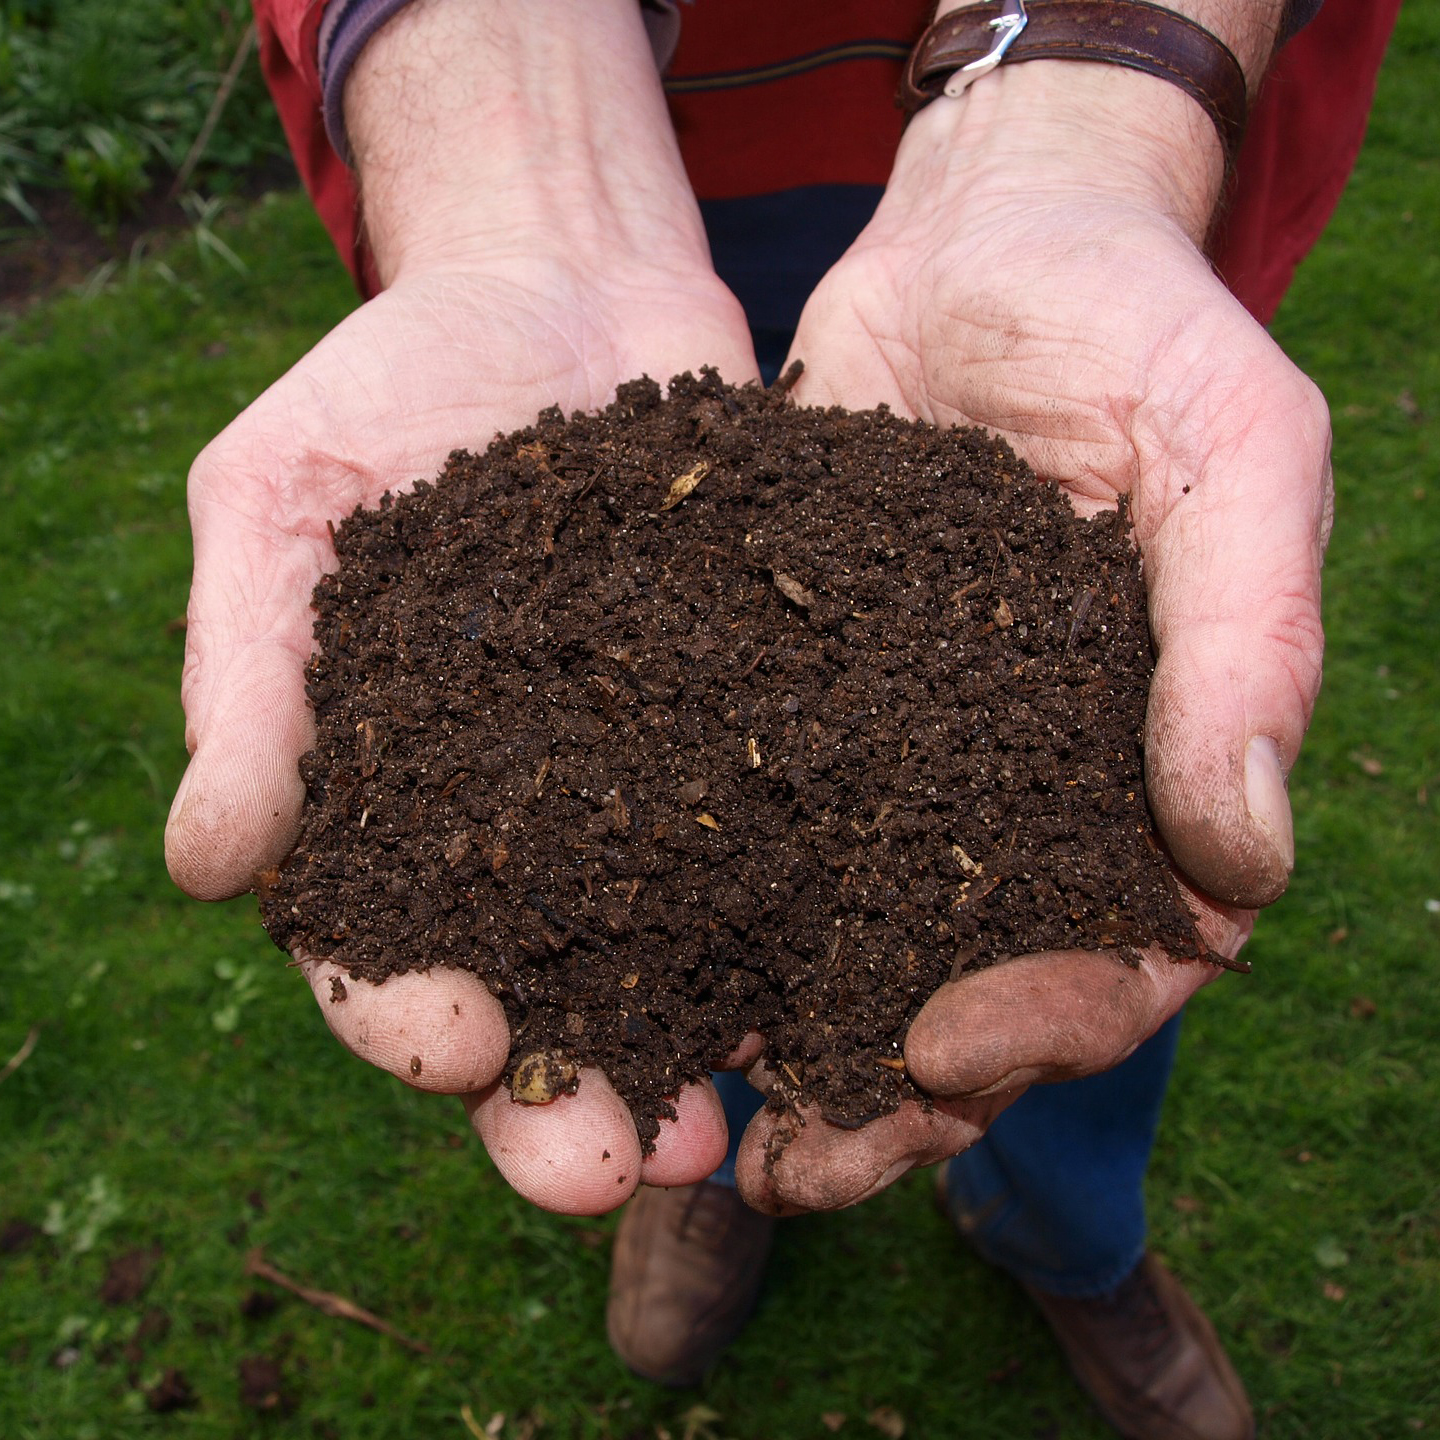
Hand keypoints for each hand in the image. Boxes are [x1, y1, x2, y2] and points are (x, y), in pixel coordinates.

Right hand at [165, 0, 760, 1213]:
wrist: (560, 282)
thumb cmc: (390, 388)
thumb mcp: (280, 502)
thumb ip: (247, 677)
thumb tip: (207, 865)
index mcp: (391, 798)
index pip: (380, 947)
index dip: (408, 1017)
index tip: (458, 1050)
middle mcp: (526, 821)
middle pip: (538, 994)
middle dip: (565, 1097)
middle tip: (613, 1167)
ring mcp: (651, 781)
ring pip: (671, 953)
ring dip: (697, 1048)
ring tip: (737, 1121)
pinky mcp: (757, 724)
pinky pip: (785, 837)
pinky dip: (811, 914)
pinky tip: (851, 975)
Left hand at [734, 57, 1329, 1213]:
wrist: (988, 239)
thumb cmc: (1139, 329)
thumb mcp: (1233, 455)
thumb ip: (1248, 644)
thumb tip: (1245, 861)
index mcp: (1141, 769)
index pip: (1121, 954)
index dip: (1046, 1026)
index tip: (942, 1056)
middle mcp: (1015, 790)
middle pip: (964, 986)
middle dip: (887, 1091)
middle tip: (787, 1166)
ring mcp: (896, 755)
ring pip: (842, 937)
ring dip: (774, 1038)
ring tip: (685, 1118)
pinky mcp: (788, 699)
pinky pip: (743, 823)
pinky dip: (689, 903)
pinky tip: (619, 963)